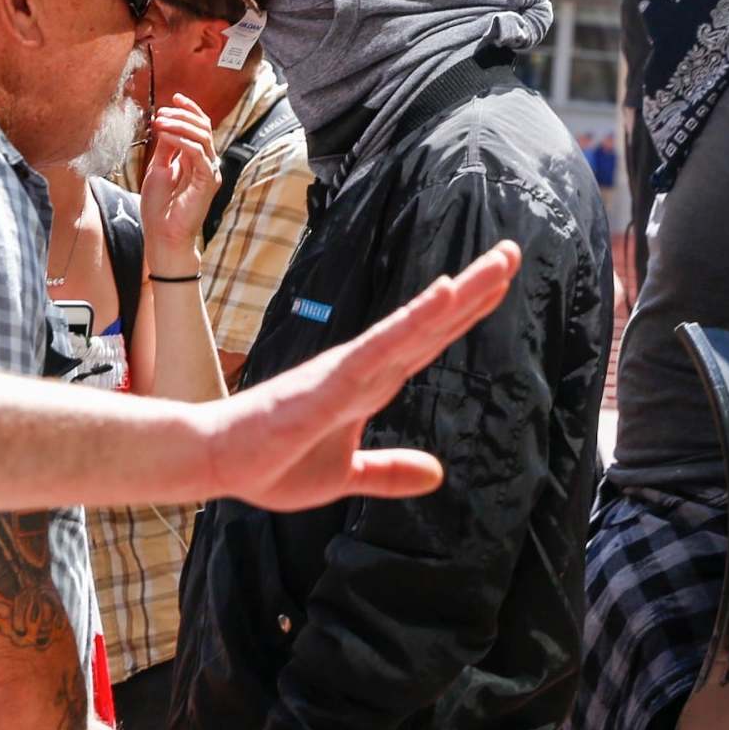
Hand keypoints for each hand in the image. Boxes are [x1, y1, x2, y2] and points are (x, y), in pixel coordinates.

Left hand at [141, 93, 220, 268]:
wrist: (162, 235)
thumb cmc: (159, 207)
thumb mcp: (158, 169)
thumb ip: (166, 147)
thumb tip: (167, 123)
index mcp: (195, 160)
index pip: (200, 127)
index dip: (190, 110)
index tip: (175, 98)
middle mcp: (206, 164)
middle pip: (203, 128)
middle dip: (182, 115)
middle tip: (161, 113)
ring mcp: (209, 173)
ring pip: (202, 137)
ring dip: (180, 125)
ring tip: (160, 122)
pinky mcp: (208, 182)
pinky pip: (199, 154)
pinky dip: (182, 141)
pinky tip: (166, 136)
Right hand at [202, 242, 521, 509]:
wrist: (215, 463)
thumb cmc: (269, 462)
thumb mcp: (345, 476)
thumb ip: (388, 472)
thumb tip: (437, 474)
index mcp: (367, 385)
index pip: (426, 343)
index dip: (463, 314)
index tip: (497, 283)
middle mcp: (363, 368)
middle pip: (429, 325)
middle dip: (473, 290)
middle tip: (512, 253)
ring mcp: (348, 371)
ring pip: (414, 327)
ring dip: (456, 296)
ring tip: (496, 265)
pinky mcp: (330, 383)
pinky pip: (381, 348)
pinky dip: (414, 321)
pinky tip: (444, 296)